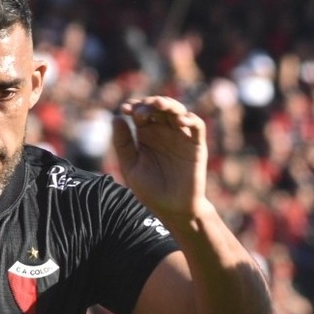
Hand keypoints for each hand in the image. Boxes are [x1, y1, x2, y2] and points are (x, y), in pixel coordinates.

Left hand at [110, 96, 206, 221]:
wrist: (173, 209)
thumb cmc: (151, 191)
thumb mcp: (131, 167)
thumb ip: (123, 144)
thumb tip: (116, 118)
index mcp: (146, 135)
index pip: (141, 112)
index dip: (133, 106)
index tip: (124, 109)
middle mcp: (164, 132)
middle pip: (159, 107)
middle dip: (149, 103)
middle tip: (141, 111)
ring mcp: (181, 136)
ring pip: (177, 110)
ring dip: (169, 104)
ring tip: (159, 104)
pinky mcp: (196, 145)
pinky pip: (197, 125)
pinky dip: (190, 118)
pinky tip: (179, 120)